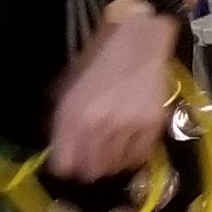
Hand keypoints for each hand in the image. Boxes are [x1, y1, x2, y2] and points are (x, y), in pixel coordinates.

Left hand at [46, 0, 182, 182]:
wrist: (137, 40)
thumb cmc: (97, 60)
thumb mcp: (66, 87)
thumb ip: (60, 120)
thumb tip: (59, 148)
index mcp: (71, 115)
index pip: (64, 164)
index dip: (65, 168)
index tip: (69, 165)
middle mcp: (98, 126)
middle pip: (90, 171)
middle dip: (88, 168)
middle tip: (91, 160)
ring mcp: (127, 127)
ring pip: (115, 167)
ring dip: (111, 163)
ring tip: (111, 151)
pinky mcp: (152, 126)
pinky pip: (139, 157)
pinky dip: (132, 155)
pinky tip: (128, 143)